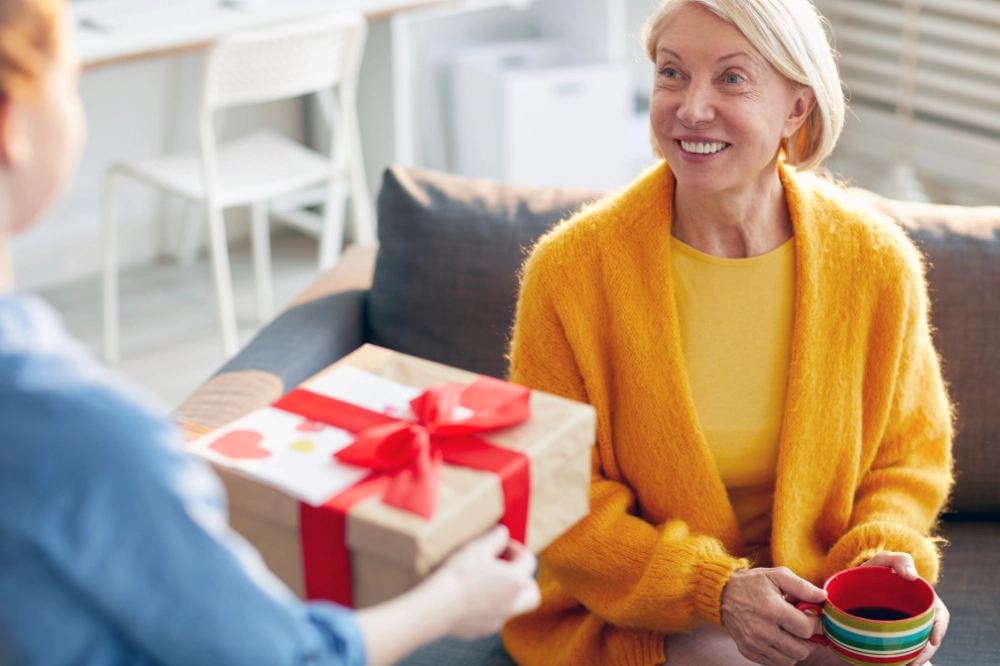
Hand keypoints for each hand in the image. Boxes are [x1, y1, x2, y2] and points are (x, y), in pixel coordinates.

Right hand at [430, 525, 540, 640]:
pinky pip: (491, 617)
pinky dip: (487, 608)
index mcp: (516, 581)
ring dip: (505, 595)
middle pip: (531, 593)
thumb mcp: (477, 547)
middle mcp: (512, 603)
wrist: (437, 607)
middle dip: (524, 580)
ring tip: (485, 583)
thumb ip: (495, 538)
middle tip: (506, 570)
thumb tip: (503, 532)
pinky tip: (469, 598)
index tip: (502, 544)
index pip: (529, 560)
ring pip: (512, 607)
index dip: (516, 548)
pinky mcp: (481, 630)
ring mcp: (497, 619)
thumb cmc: (459, 575)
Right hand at [720, 567, 826, 665]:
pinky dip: (782, 654)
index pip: (806, 629)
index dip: (816, 623)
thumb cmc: (752, 582)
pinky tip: (778, 638)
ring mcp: (754, 642)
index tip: (812, 616)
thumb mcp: (777, 575)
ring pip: (790, 660)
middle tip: (804, 627)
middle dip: (809, 640)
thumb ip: (802, 586)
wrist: (721, 593)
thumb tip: (823, 597)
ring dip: (796, 648)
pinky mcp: (747, 650)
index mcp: (771, 609)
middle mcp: (762, 630)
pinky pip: (775, 662)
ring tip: (790, 633)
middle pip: (801, 650)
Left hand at [860, 552, 948, 665]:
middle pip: (930, 638)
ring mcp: (904, 628)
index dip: (939, 628)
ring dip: (915, 660)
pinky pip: (902, 653)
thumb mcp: (884, 560)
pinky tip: (895, 665)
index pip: (939, 616)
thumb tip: (912, 576)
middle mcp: (916, 616)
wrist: (846, 585)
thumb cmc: (871, 571)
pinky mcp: (891, 639)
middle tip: (914, 664)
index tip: (933, 641)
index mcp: (921, 600)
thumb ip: (899, 559)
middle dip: (926, 652)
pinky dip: (901, 661)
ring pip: (918, 649)